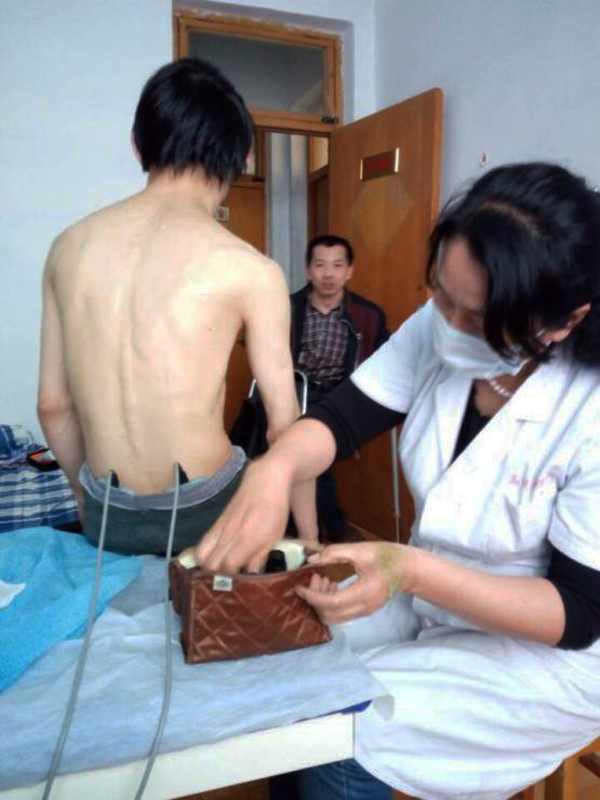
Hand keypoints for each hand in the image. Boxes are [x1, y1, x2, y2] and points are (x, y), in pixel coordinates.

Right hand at [195, 459, 291, 572]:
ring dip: (206, 567)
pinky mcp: (216, 522)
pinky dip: (204, 554)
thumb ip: (260, 555)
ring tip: (219, 572)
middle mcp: (229, 535)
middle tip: (228, 582)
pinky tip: (215, 558)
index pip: (227, 567)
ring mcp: (220, 528)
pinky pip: (203, 542)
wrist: (265, 479)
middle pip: (209, 564)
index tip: (237, 586)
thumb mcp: (274, 535)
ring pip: (201, 554)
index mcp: (246, 539)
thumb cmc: (275, 509)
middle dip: (215, 577)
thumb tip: (250, 573)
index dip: (229, 580)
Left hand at [296, 541, 410, 624]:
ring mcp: (364, 612)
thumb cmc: (387, 556)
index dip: (311, 596)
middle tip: (314, 578)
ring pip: (334, 618)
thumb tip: (311, 559)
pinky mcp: (364, 611)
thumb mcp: (360, 549)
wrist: (409, 569)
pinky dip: (330, 604)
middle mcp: (363, 607)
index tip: (299, 586)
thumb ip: (334, 552)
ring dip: (322, 603)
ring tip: (323, 580)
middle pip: (329, 615)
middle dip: (315, 599)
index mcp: (363, 593)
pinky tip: (332, 585)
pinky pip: (341, 614)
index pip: (330, 603)